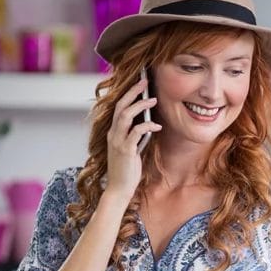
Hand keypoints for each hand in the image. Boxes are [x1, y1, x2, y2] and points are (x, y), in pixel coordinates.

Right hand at [103, 77, 159, 200]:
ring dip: (140, 106)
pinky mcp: (126, 150)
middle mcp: (113, 134)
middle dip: (133, 92)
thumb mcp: (131, 149)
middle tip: (145, 81)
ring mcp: (118, 141)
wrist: (119, 188)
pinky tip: (157, 126)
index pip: (118, 107)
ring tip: (153, 100)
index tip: (140, 84)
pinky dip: (147, 126)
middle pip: (121, 106)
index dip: (128, 94)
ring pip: (126, 116)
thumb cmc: (127, 169)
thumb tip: (148, 124)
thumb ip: (135, 136)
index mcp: (113, 132)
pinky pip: (136, 132)